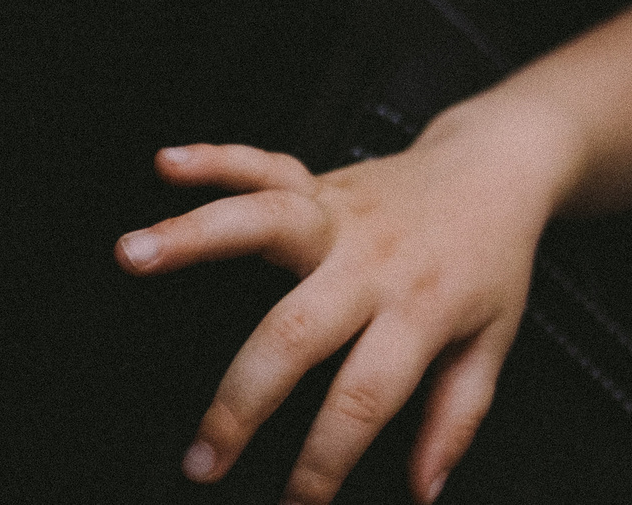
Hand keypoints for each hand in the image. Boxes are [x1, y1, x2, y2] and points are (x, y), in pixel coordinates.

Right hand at [116, 98, 569, 504]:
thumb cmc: (493, 262)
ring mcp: (343, 214)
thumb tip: (421, 489)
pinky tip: (167, 164)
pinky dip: (216, 160)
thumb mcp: (493, 341)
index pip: (365, 398)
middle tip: (200, 462)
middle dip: (242, 399)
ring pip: (266, 221)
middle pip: (297, 327)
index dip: (325, 463)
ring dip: (196, 236)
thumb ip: (456, 417)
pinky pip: (265, 164)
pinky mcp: (322, 180)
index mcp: (422, 308)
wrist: (501, 166)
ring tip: (130, 256)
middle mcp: (374, 259)